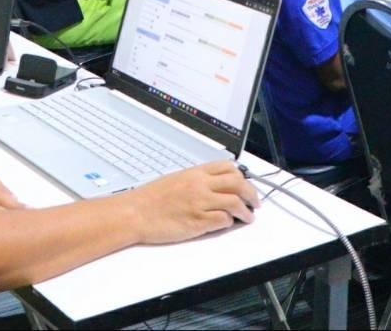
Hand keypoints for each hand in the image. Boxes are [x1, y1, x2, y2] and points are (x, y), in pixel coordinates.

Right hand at [128, 162, 257, 243]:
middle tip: (255, 202)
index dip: (242, 176)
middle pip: (238, 183)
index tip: (246, 184)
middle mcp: (200, 185)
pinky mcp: (198, 222)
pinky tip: (227, 224)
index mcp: (195, 173)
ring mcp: (200, 203)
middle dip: (251, 193)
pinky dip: (229, 222)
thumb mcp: (176, 179)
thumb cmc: (151, 198)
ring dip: (246, 212)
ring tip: (248, 217)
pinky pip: (223, 220)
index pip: (228, 167)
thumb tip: (215, 185)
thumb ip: (197, 180)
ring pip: (235, 202)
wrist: (135, 213)